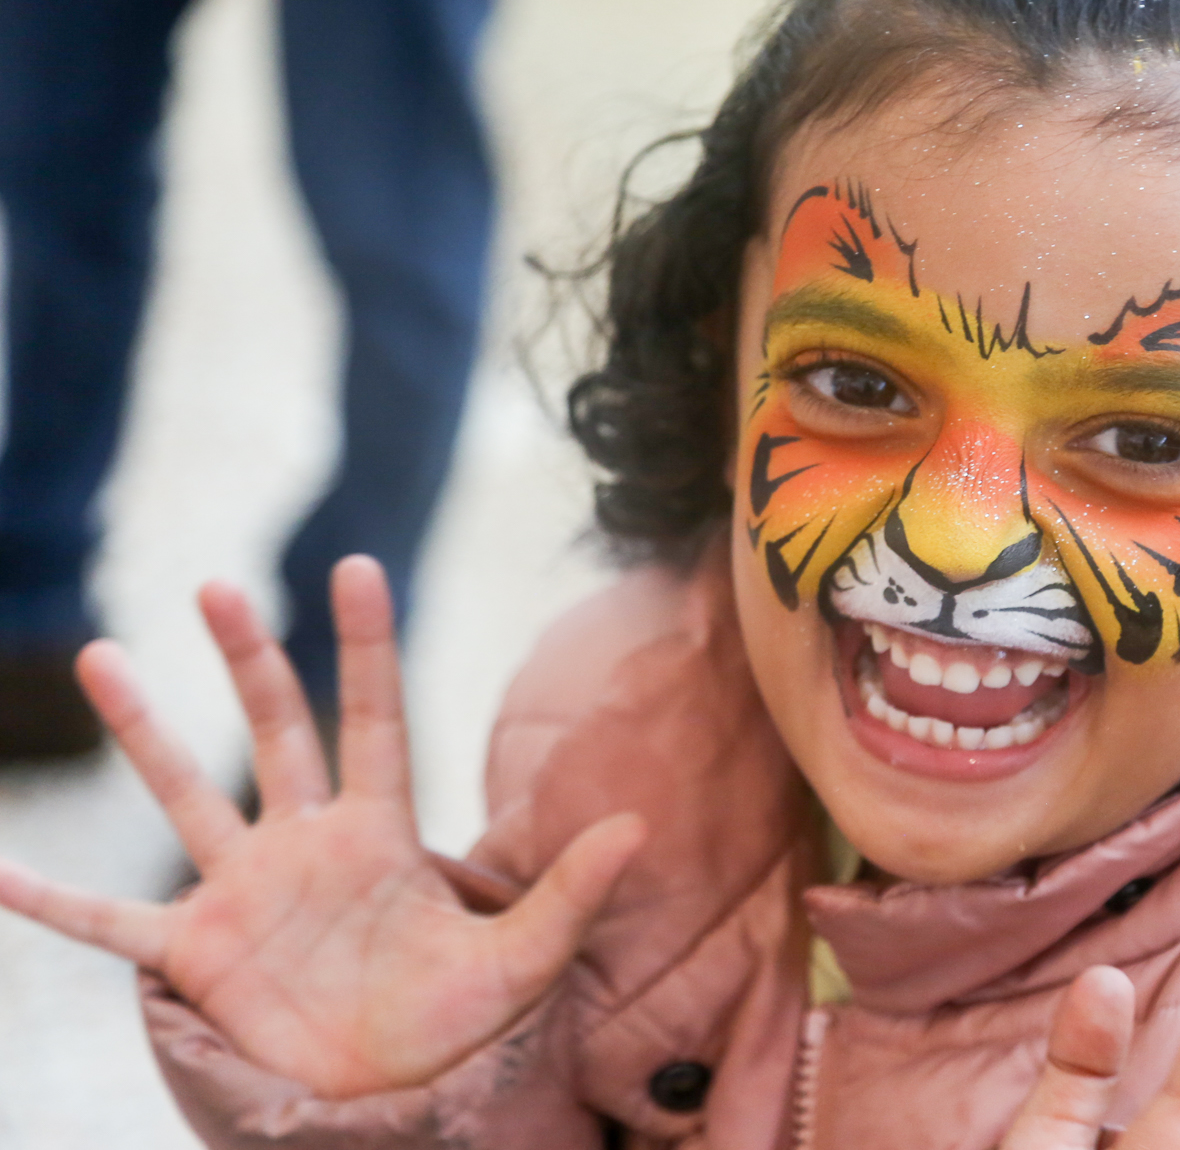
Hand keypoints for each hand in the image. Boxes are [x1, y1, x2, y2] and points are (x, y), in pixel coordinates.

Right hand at [0, 557, 643, 1097]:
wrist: (397, 1101)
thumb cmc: (463, 1024)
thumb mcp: (524, 959)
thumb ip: (570, 891)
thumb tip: (638, 826)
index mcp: (382, 833)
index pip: (375, 717)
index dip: (367, 646)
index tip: (355, 566)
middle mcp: (306, 845)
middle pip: (274, 731)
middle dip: (248, 660)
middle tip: (216, 584)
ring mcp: (245, 895)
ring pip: (184, 796)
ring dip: (143, 731)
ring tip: (100, 656)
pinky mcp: (198, 956)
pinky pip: (110, 925)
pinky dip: (52, 903)